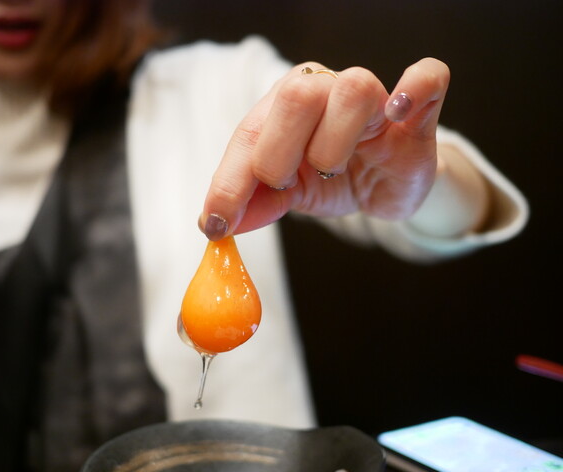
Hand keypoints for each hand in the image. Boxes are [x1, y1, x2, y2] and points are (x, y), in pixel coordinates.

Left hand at [199, 57, 449, 239]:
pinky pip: (427, 77)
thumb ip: (253, 203)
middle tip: (287, 184)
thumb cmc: (332, 179)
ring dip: (335, 144)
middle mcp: (324, 89)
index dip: (230, 181)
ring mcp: (373, 96)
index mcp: (283, 106)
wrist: (383, 186)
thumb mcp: (288, 195)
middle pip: (295, 96)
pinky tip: (397, 112)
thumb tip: (213, 225)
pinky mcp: (418, 109)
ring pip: (353, 90)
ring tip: (333, 169)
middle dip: (279, 154)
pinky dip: (413, 90)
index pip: (249, 132)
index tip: (217, 224)